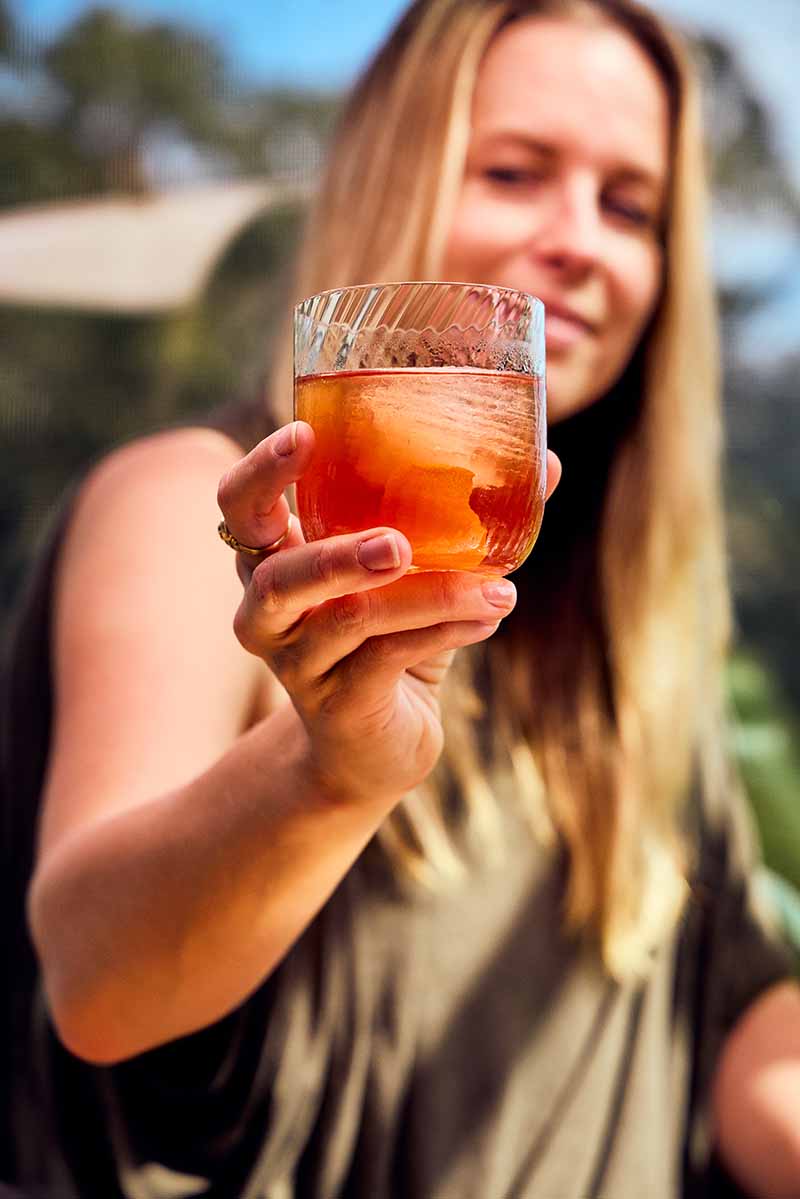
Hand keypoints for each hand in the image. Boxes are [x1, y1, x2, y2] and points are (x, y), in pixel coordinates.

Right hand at [218, 421, 560, 804]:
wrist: (376, 745)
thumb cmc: (389, 639)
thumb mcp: (415, 575)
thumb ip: (461, 521)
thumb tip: (545, 462)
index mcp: (273, 560)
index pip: (239, 506)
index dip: (262, 471)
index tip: (307, 433)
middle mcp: (268, 613)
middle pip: (274, 579)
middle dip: (334, 555)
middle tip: (397, 542)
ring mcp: (298, 664)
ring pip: (349, 620)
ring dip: (428, 597)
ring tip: (496, 586)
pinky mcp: (338, 704)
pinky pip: (389, 659)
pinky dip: (447, 630)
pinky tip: (492, 615)